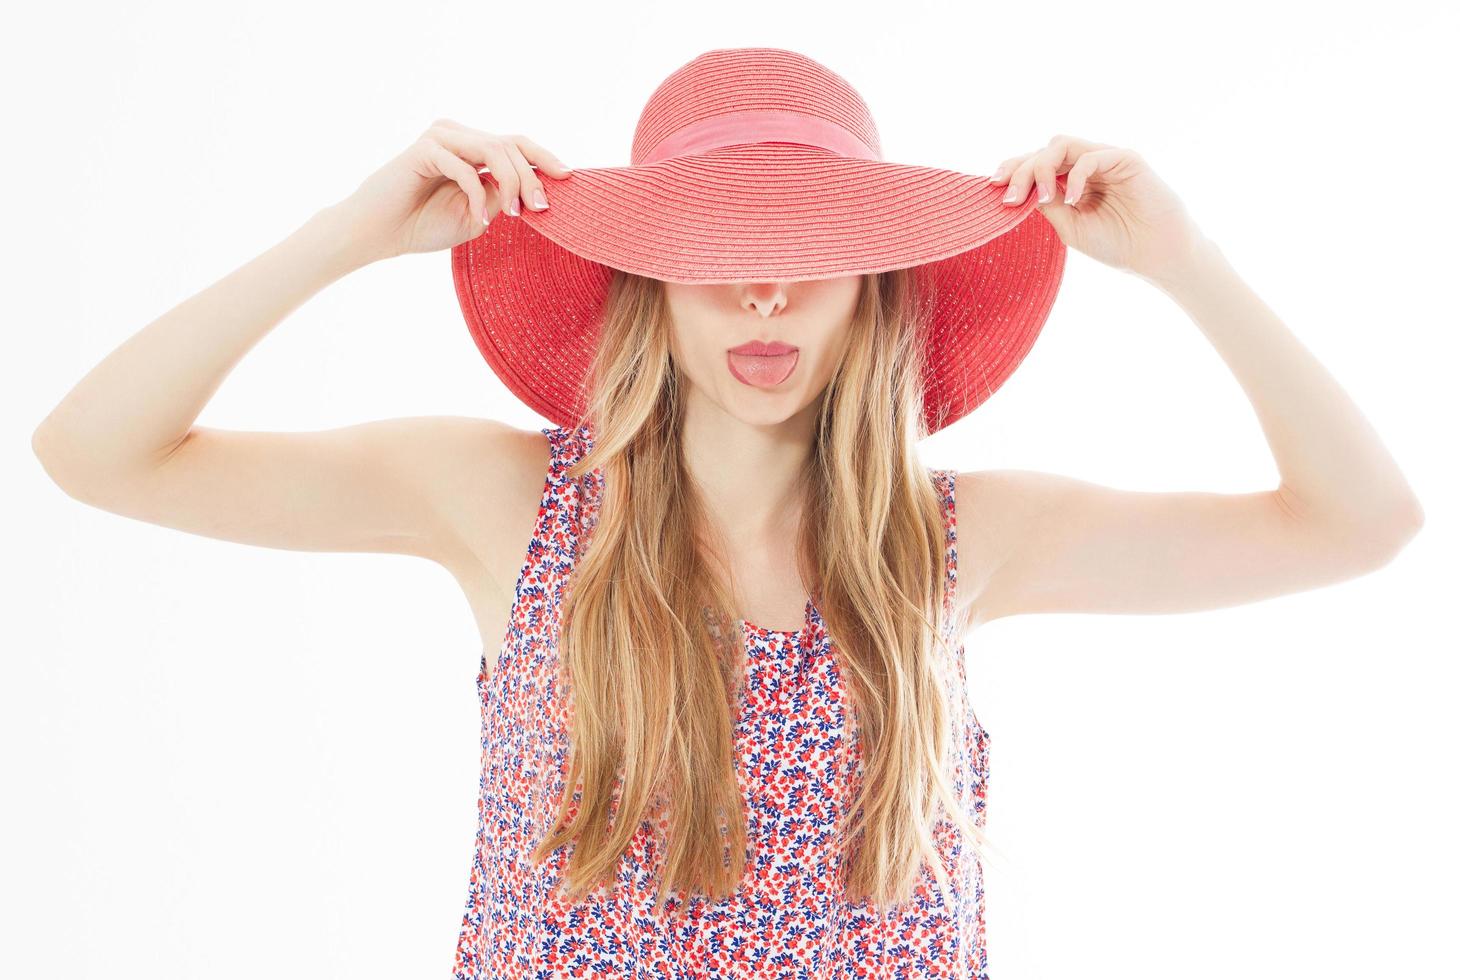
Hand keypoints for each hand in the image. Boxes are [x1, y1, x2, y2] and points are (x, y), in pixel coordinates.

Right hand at [326, 119, 573, 260]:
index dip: (544, 158)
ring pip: (494, 150)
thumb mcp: (477, 214)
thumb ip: (501, 196)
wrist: (379, 233)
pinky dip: (477, 195)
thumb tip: (532, 187)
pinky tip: (479, 219)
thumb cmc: (424, 225)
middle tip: (541, 208)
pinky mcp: (424, 149)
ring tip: (513, 214)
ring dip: (512, 183)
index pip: (516, 144)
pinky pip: (466, 168)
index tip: (567, 178)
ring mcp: (441, 138)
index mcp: (471, 147)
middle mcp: (458, 135)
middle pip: (511, 144)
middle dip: (533, 177)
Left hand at [989, 134, 1207, 283]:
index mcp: (1070, 181)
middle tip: (1008, 197)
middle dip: (1021, 171)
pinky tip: (1070, 199)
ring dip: (1043, 167)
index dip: (1013, 171)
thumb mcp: (1070, 228)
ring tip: (1040, 196)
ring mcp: (1105, 159)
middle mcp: (1085, 166)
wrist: (1156, 256)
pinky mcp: (1126, 159)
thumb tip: (1020, 190)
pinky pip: (1091, 156)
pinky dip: (1075, 175)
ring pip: (1063, 144)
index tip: (993, 188)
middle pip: (1043, 151)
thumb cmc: (1117, 244)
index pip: (1036, 165)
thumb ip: (1047, 206)